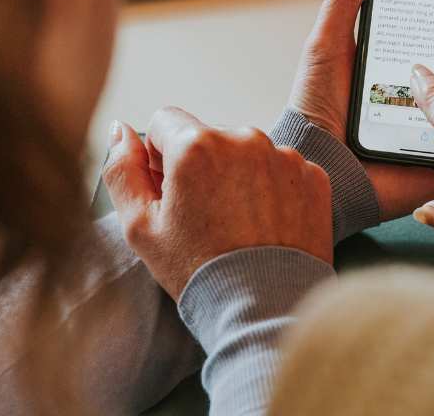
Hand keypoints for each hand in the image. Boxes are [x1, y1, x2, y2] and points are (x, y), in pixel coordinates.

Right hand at [103, 107, 332, 299]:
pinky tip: (264, 225)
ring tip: (238, 225)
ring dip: (238, 175)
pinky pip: (281, 169)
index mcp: (197, 146)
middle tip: (204, 216)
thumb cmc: (201, 271)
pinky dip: (272, 189)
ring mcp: (283, 156)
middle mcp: (244, 139)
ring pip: (246, 152)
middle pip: (208, 136)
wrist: (265, 311)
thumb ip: (122, 170)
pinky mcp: (313, 176)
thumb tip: (121, 131)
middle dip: (201, 166)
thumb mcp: (139, 227)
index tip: (171, 192)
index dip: (160, 158)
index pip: (165, 122)